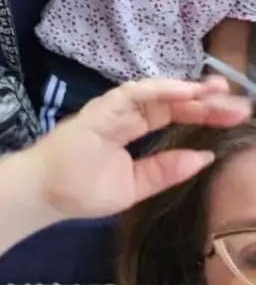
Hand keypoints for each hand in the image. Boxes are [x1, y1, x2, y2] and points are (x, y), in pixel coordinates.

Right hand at [33, 77, 248, 221]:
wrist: (47, 194)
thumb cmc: (82, 190)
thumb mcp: (135, 186)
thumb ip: (166, 171)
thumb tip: (204, 157)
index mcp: (133, 130)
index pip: (173, 116)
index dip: (202, 113)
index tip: (234, 115)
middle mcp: (126, 114)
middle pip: (171, 102)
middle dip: (205, 100)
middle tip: (239, 101)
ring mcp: (114, 109)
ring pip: (157, 93)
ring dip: (188, 91)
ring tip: (219, 91)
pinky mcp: (102, 109)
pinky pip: (134, 93)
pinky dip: (161, 90)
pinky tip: (187, 92)